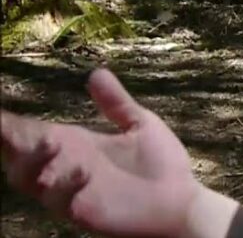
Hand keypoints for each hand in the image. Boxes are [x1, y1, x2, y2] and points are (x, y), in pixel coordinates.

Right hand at [1, 69, 200, 236]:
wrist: (182, 203)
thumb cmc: (163, 166)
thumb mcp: (140, 125)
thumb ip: (116, 103)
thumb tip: (97, 72)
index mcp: (75, 144)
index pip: (29, 131)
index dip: (8, 121)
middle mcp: (65, 167)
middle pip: (16, 154)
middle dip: (6, 139)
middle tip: (4, 125)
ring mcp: (70, 191)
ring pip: (26, 179)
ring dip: (31, 160)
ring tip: (51, 140)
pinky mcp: (83, 211)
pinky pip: (60, 202)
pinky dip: (64, 186)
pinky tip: (82, 171)